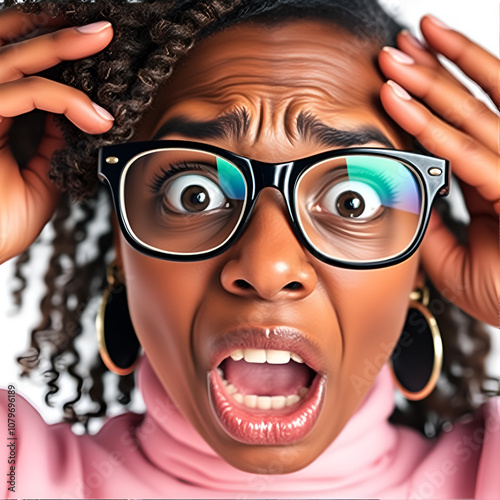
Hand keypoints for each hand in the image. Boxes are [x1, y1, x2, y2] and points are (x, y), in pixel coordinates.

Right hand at [0, 7, 114, 264]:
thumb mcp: (39, 178)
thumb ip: (55, 146)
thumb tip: (82, 122)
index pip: (15, 66)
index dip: (48, 50)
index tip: (91, 50)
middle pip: (7, 45)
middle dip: (53, 29)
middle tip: (100, 27)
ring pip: (14, 59)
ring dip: (62, 45)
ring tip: (103, 37)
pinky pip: (24, 92)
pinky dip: (65, 100)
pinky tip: (96, 117)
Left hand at [378, 14, 498, 326]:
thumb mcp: (450, 259)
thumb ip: (428, 227)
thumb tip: (398, 201)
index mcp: (493, 181)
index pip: (460, 129)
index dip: (431, 100)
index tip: (400, 77)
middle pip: (469, 106)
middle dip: (431, 72)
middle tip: (396, 46)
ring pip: (473, 115)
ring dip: (433, 80)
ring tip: (402, 51)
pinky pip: (469, 152)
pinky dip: (434, 127)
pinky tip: (405, 101)